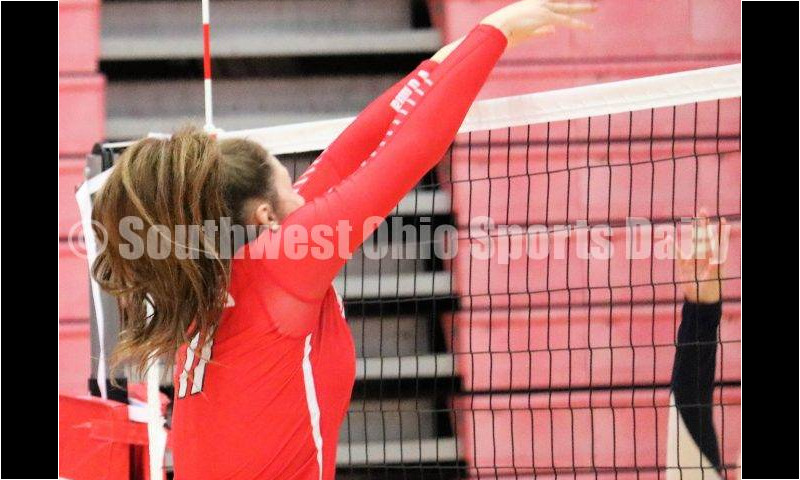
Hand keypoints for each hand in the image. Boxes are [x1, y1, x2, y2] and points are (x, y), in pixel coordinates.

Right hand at [480, 0, 595, 48]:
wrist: (496, 27)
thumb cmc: (505, 32)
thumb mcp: (525, 31)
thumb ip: (541, 31)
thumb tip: (554, 31)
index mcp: (532, 6)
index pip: (552, 3)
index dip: (562, 5)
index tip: (569, 5)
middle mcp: (539, 4)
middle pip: (562, 2)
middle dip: (575, 4)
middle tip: (589, 4)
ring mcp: (543, 8)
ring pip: (567, 8)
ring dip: (582, 8)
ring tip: (595, 8)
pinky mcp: (546, 16)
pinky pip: (566, 21)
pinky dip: (579, 25)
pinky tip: (589, 28)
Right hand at [672, 209, 727, 303]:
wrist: (701, 300)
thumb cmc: (712, 289)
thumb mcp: (715, 277)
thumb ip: (715, 266)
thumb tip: (717, 257)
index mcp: (715, 258)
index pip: (717, 240)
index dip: (719, 230)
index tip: (723, 219)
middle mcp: (705, 256)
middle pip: (703, 235)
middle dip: (703, 223)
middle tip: (703, 209)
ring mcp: (694, 260)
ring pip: (692, 241)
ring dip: (692, 231)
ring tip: (692, 219)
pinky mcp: (684, 266)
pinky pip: (678, 254)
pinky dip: (673, 247)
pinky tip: (670, 238)